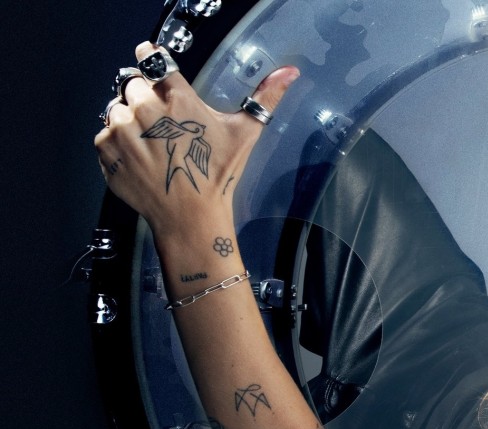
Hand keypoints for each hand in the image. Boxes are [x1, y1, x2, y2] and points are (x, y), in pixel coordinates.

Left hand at [95, 42, 299, 240]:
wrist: (189, 216)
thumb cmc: (218, 174)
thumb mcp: (245, 133)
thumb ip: (265, 97)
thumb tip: (290, 71)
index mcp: (178, 99)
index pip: (154, 60)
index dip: (155, 63)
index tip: (157, 72)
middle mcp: (145, 109)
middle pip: (133, 84)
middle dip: (145, 98)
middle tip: (163, 125)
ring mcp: (122, 130)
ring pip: (116, 108)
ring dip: (129, 120)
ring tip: (151, 144)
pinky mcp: (106, 150)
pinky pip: (104, 134)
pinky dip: (117, 144)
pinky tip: (140, 158)